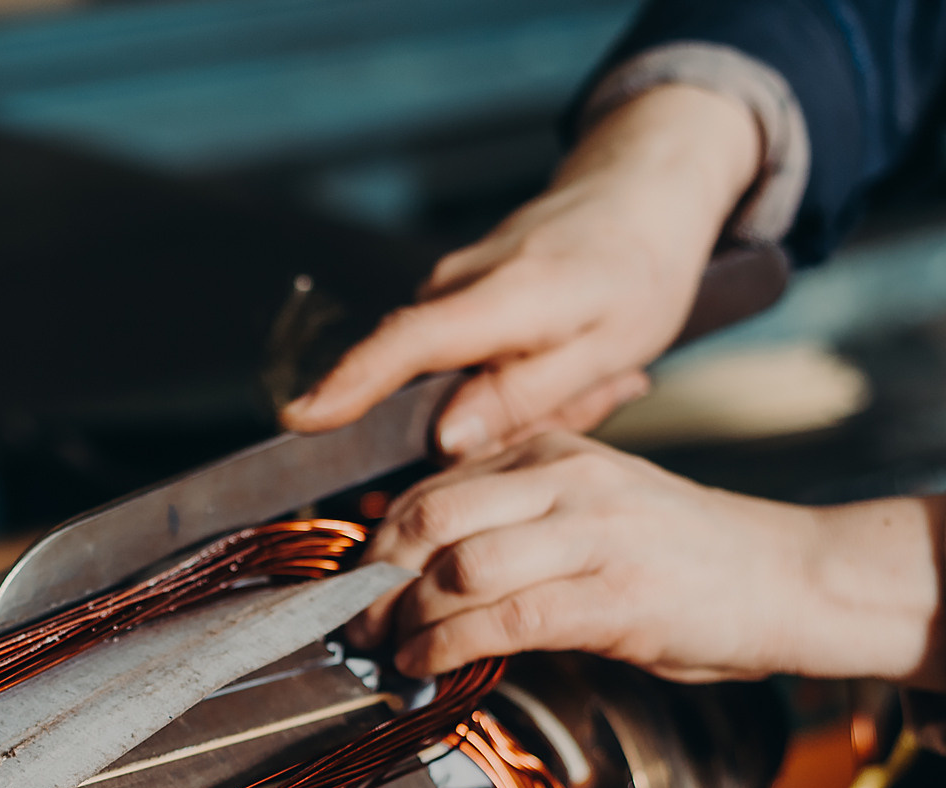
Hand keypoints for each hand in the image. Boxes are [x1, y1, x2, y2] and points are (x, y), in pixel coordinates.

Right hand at [280, 84, 761, 458]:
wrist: (644, 189)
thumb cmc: (638, 270)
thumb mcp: (606, 350)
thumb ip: (522, 397)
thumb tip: (446, 439)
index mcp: (501, 298)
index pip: (403, 345)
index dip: (347, 386)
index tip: (300, 420)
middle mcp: (457, 282)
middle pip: (413, 373)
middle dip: (471, 421)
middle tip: (579, 400)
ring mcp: (451, 279)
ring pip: (442, 369)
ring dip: (504, 395)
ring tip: (586, 377)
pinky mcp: (456, 286)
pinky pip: (458, 351)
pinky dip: (508, 372)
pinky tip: (568, 360)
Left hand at [353, 431, 945, 685]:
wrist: (793, 579)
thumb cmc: (690, 558)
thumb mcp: (596, 511)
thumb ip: (519, 522)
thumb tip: (426, 564)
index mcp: (556, 452)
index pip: (435, 484)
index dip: (377, 537)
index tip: (354, 580)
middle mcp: (568, 481)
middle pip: (429, 517)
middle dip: (376, 577)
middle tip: (356, 620)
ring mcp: (591, 535)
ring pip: (457, 568)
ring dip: (405, 620)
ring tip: (387, 651)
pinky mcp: (612, 595)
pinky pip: (502, 619)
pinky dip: (448, 647)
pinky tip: (427, 667)